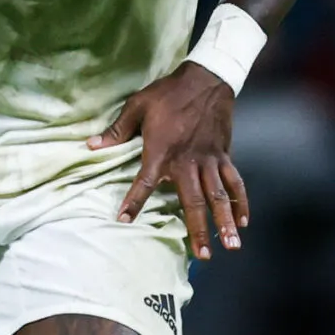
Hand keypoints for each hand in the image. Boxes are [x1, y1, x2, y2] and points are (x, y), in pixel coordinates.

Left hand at [90, 62, 248, 259]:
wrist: (206, 79)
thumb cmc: (168, 93)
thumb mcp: (137, 106)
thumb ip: (117, 130)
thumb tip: (91, 145)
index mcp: (162, 151)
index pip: (144, 182)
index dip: (133, 202)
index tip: (124, 221)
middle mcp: (187, 161)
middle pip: (193, 202)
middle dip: (198, 230)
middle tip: (202, 256)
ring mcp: (209, 160)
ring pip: (218, 197)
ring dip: (224, 222)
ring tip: (231, 246)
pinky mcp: (224, 155)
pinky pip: (234, 182)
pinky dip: (240, 202)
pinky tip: (243, 222)